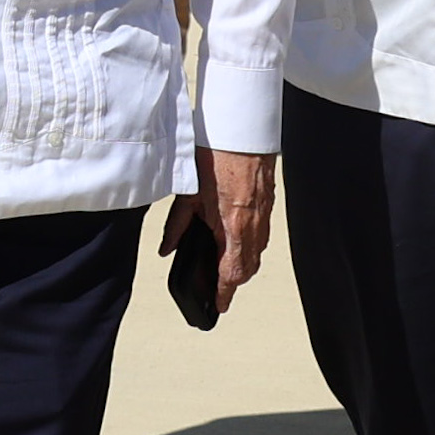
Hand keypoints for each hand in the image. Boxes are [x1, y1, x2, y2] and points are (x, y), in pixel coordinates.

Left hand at [157, 144, 277, 314]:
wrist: (240, 130)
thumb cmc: (216, 156)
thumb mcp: (188, 194)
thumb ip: (177, 226)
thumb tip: (167, 248)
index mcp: (233, 226)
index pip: (231, 273)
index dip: (224, 293)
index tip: (218, 305)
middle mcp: (253, 225)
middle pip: (247, 268)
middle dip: (233, 281)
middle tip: (217, 288)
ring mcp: (264, 215)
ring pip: (256, 253)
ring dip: (242, 263)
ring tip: (224, 266)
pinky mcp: (267, 204)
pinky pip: (261, 235)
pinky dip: (250, 245)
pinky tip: (235, 240)